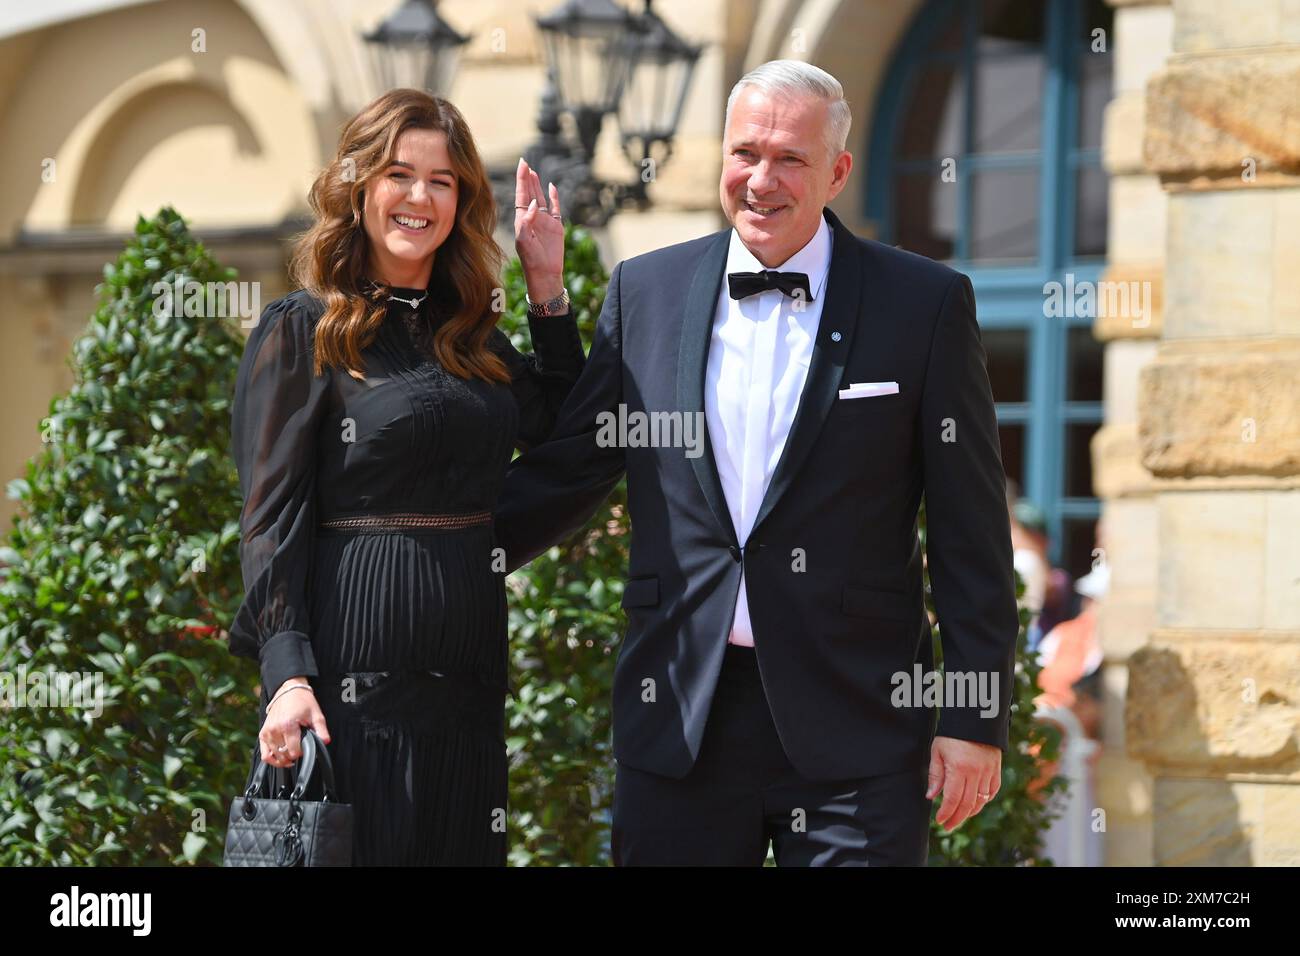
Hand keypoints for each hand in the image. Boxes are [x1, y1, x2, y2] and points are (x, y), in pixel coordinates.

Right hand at [259, 676, 330, 767]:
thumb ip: (321, 730)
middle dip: (294, 755)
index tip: (306, 747)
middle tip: (300, 748)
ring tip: (292, 754)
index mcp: (288, 725)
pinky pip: (264, 754)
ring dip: (284, 758)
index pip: (294, 752)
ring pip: (275, 756)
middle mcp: (275, 730)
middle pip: (284, 755)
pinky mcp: (262, 733)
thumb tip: (325, 742)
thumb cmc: (302, 701)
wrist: (288, 690)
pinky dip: (271, 759)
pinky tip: (281, 758)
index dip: (302, 753)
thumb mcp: (316, 714)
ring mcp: (267, 732)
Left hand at [514, 157, 563, 301]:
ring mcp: (544, 221)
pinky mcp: (556, 227)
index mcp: (522, 219)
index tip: (522, 164)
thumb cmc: (531, 260)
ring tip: (533, 172)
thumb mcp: (524, 241)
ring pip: (541, 198)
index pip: (521, 195)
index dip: (522, 179)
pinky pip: (555, 208)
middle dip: (527, 178)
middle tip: (525, 162)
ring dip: (537, 185)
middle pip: (529, 193)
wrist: (544, 273)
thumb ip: (527, 222)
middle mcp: (532, 218)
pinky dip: (554, 197)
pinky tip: (551, 187)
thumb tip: (534, 204)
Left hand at [926, 735, 1001, 830]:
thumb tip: (931, 796)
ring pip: (981, 801)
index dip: (946, 813)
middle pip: (967, 805)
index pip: (953, 799)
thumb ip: (936, 775)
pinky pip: (992, 791)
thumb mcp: (937, 751)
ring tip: (959, 818)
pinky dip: (984, 801)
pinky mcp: (996, 769)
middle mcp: (976, 773)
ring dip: (970, 813)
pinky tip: (975, 805)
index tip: (939, 821)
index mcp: (959, 768)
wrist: (975, 718)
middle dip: (956, 818)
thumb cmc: (952, 734)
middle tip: (947, 826)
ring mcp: (988, 772)